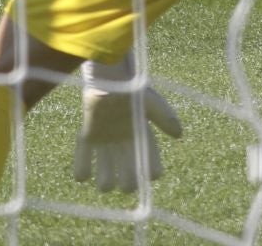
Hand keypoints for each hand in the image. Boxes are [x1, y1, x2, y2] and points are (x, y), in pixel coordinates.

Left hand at [73, 55, 182, 193]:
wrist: (108, 78)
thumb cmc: (132, 91)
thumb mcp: (151, 104)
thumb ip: (164, 119)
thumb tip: (179, 135)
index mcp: (141, 135)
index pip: (150, 160)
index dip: (152, 171)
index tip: (153, 175)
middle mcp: (124, 142)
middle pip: (128, 174)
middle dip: (128, 183)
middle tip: (127, 184)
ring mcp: (106, 141)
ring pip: (106, 172)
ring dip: (105, 181)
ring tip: (106, 183)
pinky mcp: (88, 137)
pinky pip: (83, 161)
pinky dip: (82, 170)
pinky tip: (84, 175)